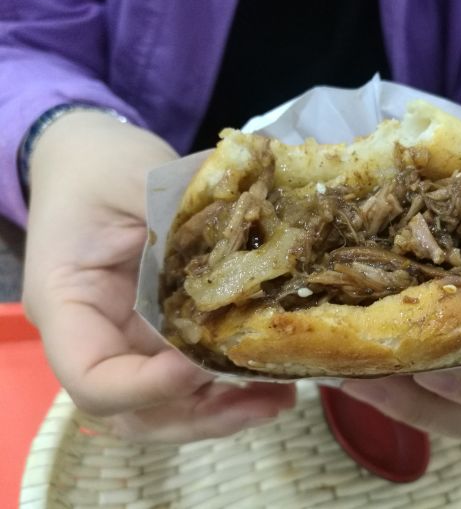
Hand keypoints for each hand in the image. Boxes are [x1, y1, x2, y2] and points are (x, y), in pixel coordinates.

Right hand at [23, 111, 294, 442]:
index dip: (148, 386)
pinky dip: (224, 387)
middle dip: (198, 415)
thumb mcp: (132, 175)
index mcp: (67, 304)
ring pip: (162, 406)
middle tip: (264, 401)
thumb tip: (246, 243)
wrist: (91, 158)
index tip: (202, 363)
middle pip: (131, 410)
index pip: (92, 377)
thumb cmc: (98, 165)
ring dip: (219, 412)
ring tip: (279, 397)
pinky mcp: (158, 331)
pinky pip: (186, 377)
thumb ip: (179, 213)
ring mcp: (127, 338)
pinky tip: (270, 376)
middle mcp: (95, 335)